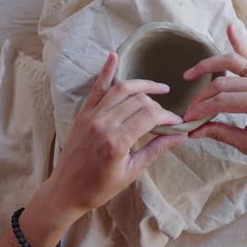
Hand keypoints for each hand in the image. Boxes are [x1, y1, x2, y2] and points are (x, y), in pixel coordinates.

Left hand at [49, 52, 186, 213]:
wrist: (66, 190)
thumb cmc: (99, 187)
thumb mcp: (131, 172)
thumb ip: (155, 150)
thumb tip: (180, 136)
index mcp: (117, 142)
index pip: (150, 117)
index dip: (167, 116)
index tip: (177, 122)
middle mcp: (103, 124)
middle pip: (138, 101)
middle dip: (157, 104)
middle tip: (166, 115)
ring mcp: (91, 116)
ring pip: (121, 89)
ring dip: (142, 85)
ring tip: (158, 88)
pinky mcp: (83, 114)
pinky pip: (96, 88)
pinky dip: (106, 71)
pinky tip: (114, 56)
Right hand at [183, 25, 246, 170]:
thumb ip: (221, 133)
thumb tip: (194, 130)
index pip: (223, 100)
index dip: (202, 109)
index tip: (187, 120)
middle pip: (224, 82)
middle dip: (202, 96)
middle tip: (189, 110)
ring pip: (234, 61)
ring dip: (210, 65)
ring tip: (190, 73)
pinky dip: (239, 42)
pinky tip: (231, 28)